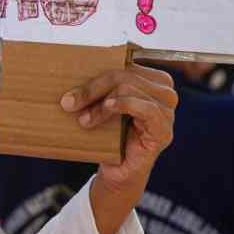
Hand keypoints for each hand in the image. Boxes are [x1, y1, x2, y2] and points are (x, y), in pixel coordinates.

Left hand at [62, 64, 176, 233]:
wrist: (117, 172)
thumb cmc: (109, 135)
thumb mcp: (101, 103)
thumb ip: (97, 84)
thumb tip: (66, 67)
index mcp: (152, 79)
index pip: (125, 62)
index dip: (97, 70)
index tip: (75, 83)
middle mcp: (165, 92)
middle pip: (125, 73)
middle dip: (92, 87)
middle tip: (69, 102)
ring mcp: (167, 111)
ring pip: (130, 87)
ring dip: (100, 102)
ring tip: (83, 118)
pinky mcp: (164, 130)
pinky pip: (146, 107)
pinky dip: (122, 104)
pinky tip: (107, 108)